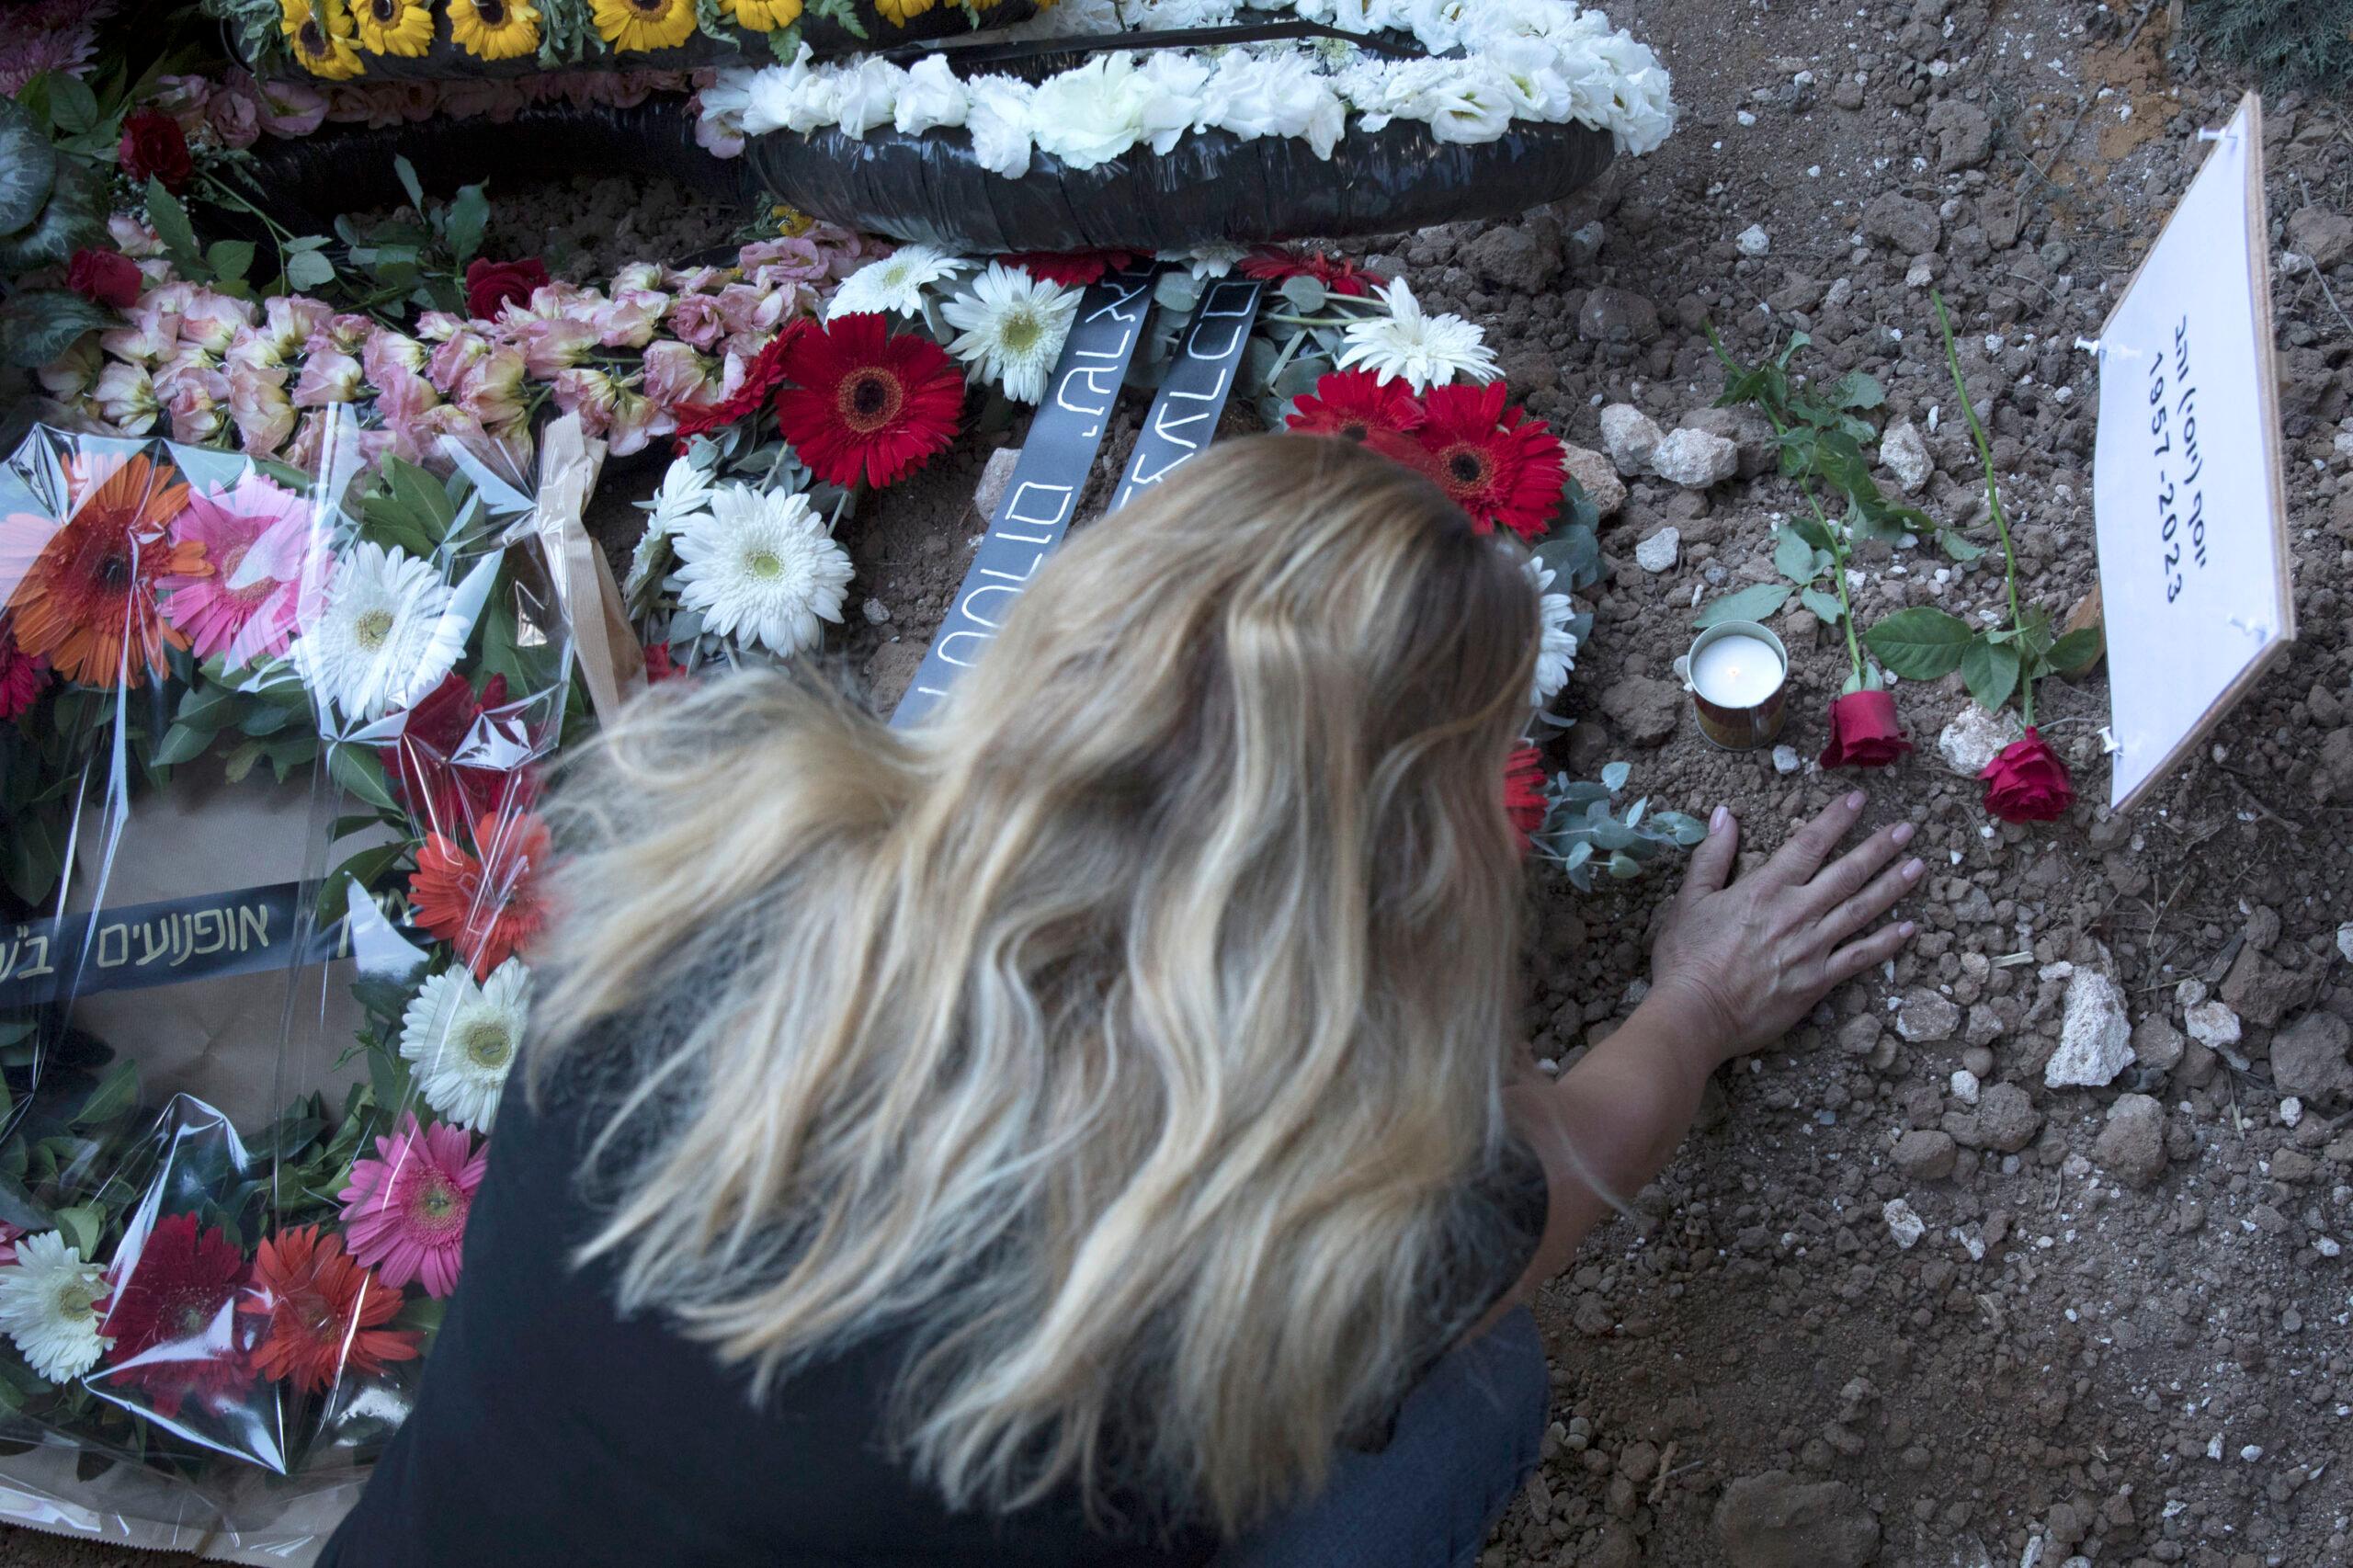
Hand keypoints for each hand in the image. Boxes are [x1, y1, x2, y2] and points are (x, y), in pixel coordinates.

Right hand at [1646, 790, 1921, 1065]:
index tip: (1859, 800)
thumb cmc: (1687, 957)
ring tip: (1918, 866)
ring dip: (1893, 886)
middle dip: (1879, 847)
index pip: (1809, 844)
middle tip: (1907, 828)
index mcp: (1766, 888)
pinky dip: (1886, 942)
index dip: (1836, 819)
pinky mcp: (1818, 981)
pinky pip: (1861, 958)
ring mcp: (1812, 948)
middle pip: (1848, 873)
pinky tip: (1908, 928)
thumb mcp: (1690, 899)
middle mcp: (1797, 912)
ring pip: (1862, 910)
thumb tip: (1726, 815)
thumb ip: (1712, 855)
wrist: (1696, 1013)